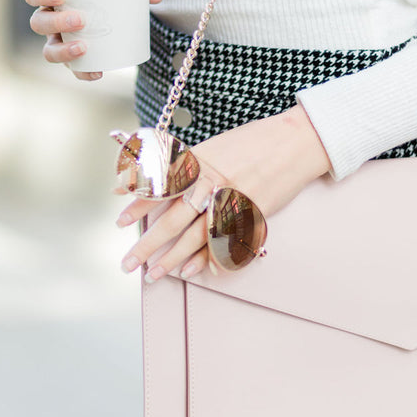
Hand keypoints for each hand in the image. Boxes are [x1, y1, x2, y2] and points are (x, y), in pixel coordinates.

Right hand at [23, 0, 163, 80]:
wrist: (120, 13)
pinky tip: (97, 72)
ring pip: (48, 50)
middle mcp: (50, 20)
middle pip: (38, 23)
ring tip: (84, 48)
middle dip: (55, 23)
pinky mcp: (74, 59)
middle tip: (80, 21)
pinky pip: (72, 70)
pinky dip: (83, 72)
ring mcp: (59, 42)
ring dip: (64, 50)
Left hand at [116, 106, 330, 281]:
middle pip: (173, 220)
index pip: (161, 186)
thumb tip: (153, 176)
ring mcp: (233, 201)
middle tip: (128, 263)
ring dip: (173, 259)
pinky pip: (225, 242)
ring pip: (196, 236)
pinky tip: (194, 271)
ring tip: (154, 274)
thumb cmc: (254, 141)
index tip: (119, 221)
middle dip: (148, 244)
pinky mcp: (252, 214)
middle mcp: (213, 183)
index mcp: (200, 162)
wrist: (296, 141)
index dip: (139, 204)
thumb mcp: (215, 147)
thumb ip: (186, 165)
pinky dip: (209, 257)